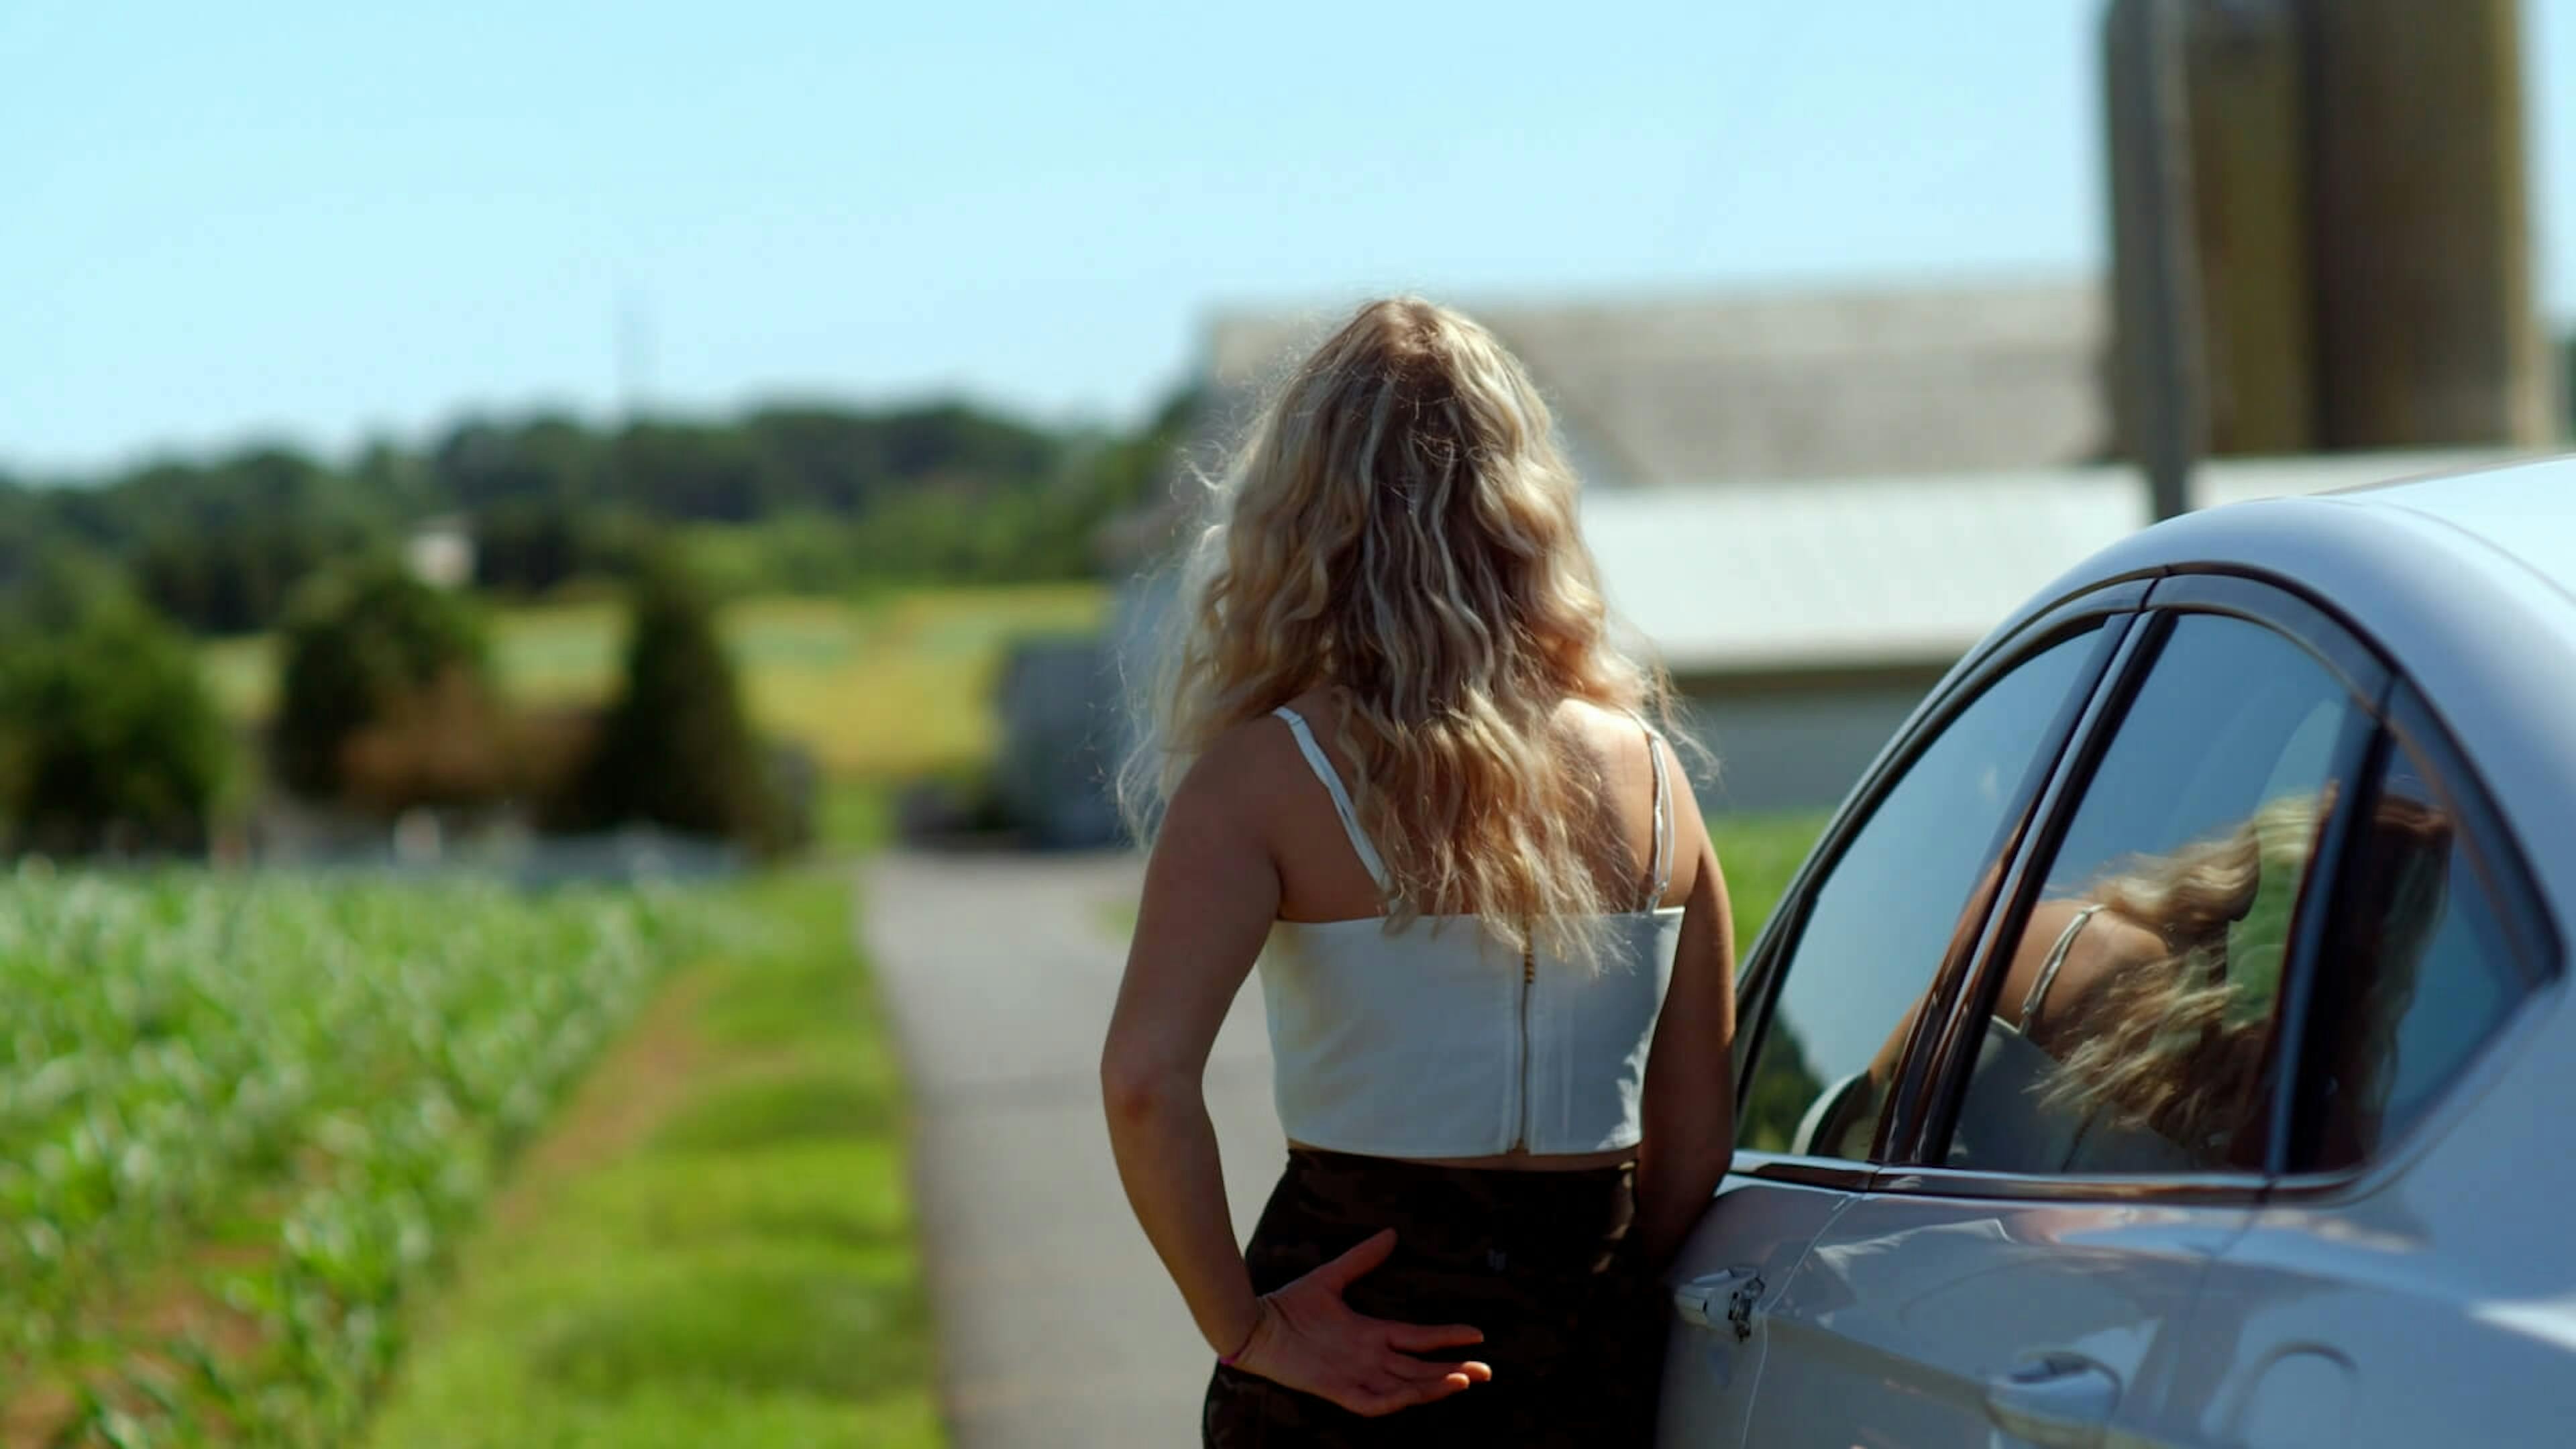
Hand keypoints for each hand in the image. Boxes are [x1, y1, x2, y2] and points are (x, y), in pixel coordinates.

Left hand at [1229, 1228, 1492, 1416]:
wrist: (1256, 1325)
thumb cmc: (1290, 1305)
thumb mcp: (1332, 1278)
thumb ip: (1362, 1258)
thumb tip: (1391, 1234)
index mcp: (1371, 1334)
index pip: (1419, 1340)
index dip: (1447, 1338)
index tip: (1477, 1335)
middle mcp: (1369, 1359)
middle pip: (1421, 1370)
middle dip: (1454, 1372)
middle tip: (1487, 1372)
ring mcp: (1355, 1376)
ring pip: (1405, 1387)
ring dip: (1433, 1387)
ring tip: (1463, 1381)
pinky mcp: (1337, 1389)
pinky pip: (1372, 1402)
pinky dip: (1395, 1400)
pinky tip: (1415, 1395)